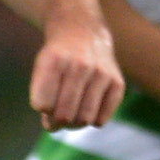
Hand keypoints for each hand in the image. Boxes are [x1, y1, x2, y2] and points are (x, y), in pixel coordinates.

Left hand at [27, 12, 121, 131]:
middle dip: (57, 121)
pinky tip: (89, 106)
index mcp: (55, 60)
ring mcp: (101, 73)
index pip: (43, 105)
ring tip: (72, 112)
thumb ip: (43, 99)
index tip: (45, 102)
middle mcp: (80, 65)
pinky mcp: (117, 82)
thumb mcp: (41, 69)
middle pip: (64, 115)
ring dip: (74, 124)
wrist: (82, 32)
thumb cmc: (58, 57)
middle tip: (58, 113)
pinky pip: (101, 119)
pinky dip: (92, 120)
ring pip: (84, 119)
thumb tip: (54, 127)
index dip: (42, 109)